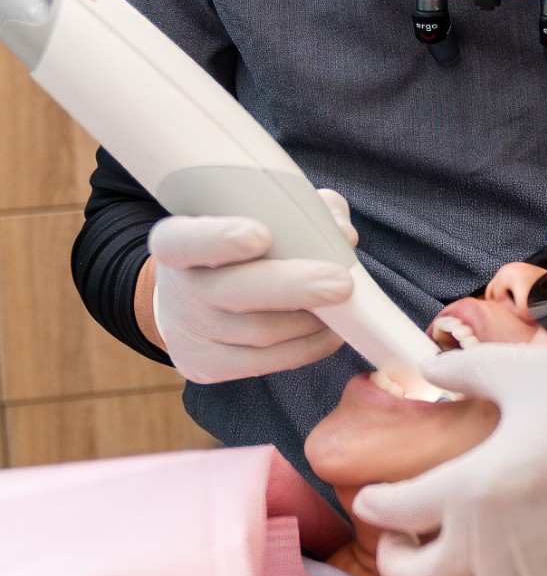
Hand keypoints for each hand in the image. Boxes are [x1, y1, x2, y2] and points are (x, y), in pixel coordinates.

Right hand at [143, 189, 357, 383]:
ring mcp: (185, 331)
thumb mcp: (257, 214)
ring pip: (256, 331)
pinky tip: (329, 333)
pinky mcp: (202, 366)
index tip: (261, 235)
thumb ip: (299, 209)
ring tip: (343, 304)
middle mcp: (175, 287)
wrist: (192, 298)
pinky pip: (262, 363)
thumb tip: (341, 234)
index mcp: (176, 239)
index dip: (218, 239)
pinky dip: (305, 348)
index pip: (184, 240)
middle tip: (341, 283)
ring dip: (309, 321)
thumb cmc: (237, 248)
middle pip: (232, 292)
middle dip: (291, 288)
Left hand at [352, 340, 546, 575]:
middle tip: (402, 541)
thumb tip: (427, 369)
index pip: (393, 510)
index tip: (371, 500)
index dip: (374, 505)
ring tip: (446, 571)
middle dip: (396, 562)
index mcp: (471, 485)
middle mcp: (491, 544)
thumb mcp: (521, 369)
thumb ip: (464, 371)